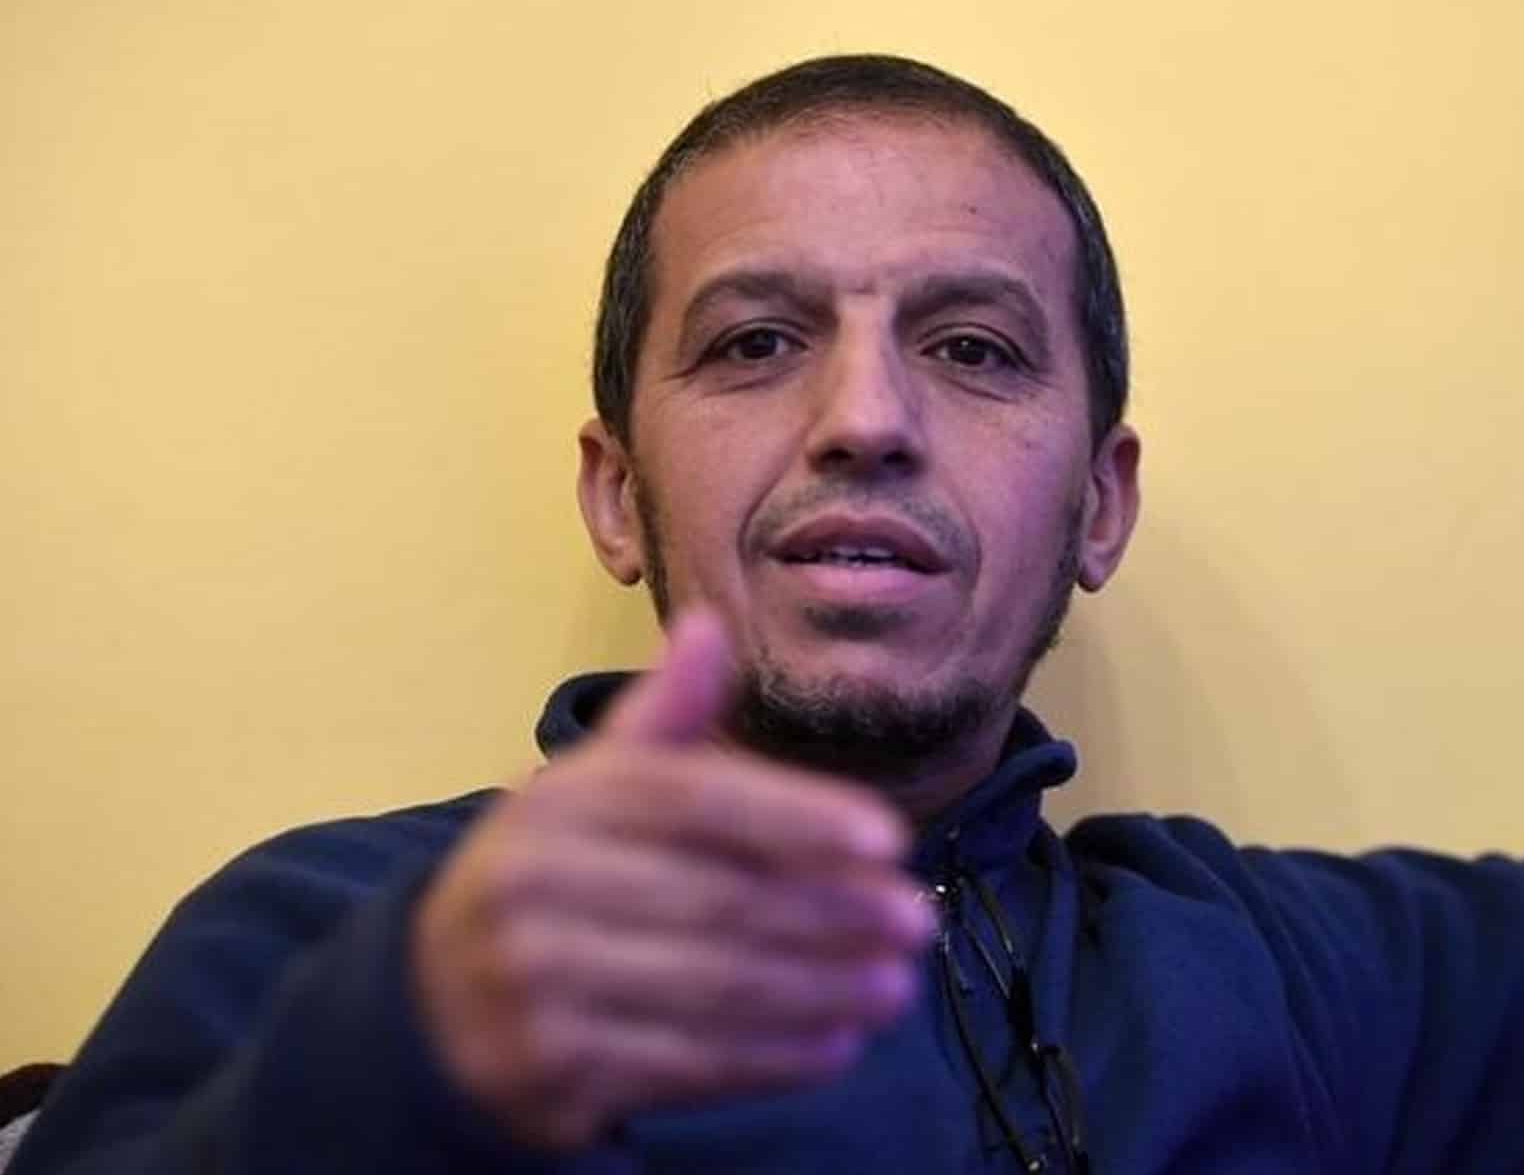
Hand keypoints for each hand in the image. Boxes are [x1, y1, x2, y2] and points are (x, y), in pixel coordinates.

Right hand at [410, 609, 933, 1148]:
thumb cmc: (547, 881)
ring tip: (895, 985)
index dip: (798, 817)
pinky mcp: (548, 1072)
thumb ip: (659, 721)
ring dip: (819, 988)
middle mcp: (536, 888)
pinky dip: (770, 1057)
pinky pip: (684, 1066)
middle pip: (716, 897)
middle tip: (915, 922)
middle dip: (831, 912)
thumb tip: (707, 627)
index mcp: (557, 805)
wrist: (432, 1006)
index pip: (696, 801)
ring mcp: (535, 986)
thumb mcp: (587, 793)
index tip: (888, 838)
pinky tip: (837, 1043)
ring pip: (711, 987)